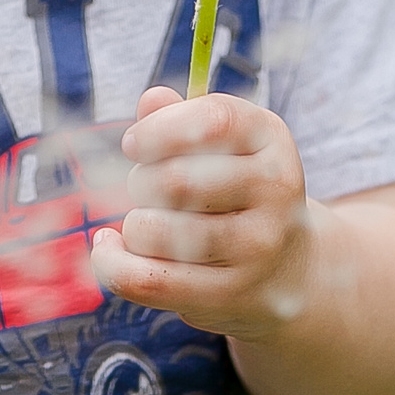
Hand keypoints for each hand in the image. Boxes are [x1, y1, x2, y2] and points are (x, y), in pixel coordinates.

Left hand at [86, 85, 317, 342]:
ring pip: (156, 231)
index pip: (213, 121)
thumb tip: (151, 100)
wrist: (286, 270)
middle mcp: (275, 190)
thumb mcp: (223, 146)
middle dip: (141, 182)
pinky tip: (109, 247)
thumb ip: (183, 117)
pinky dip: (113, 262)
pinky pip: (149, 280)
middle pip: (175, 180)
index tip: (133, 144)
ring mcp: (258, 247)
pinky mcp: (232, 294)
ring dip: (134, 225)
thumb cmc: (235, 193)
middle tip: (147, 190)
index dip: (158, 129)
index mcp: (271, 138)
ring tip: (146, 224)